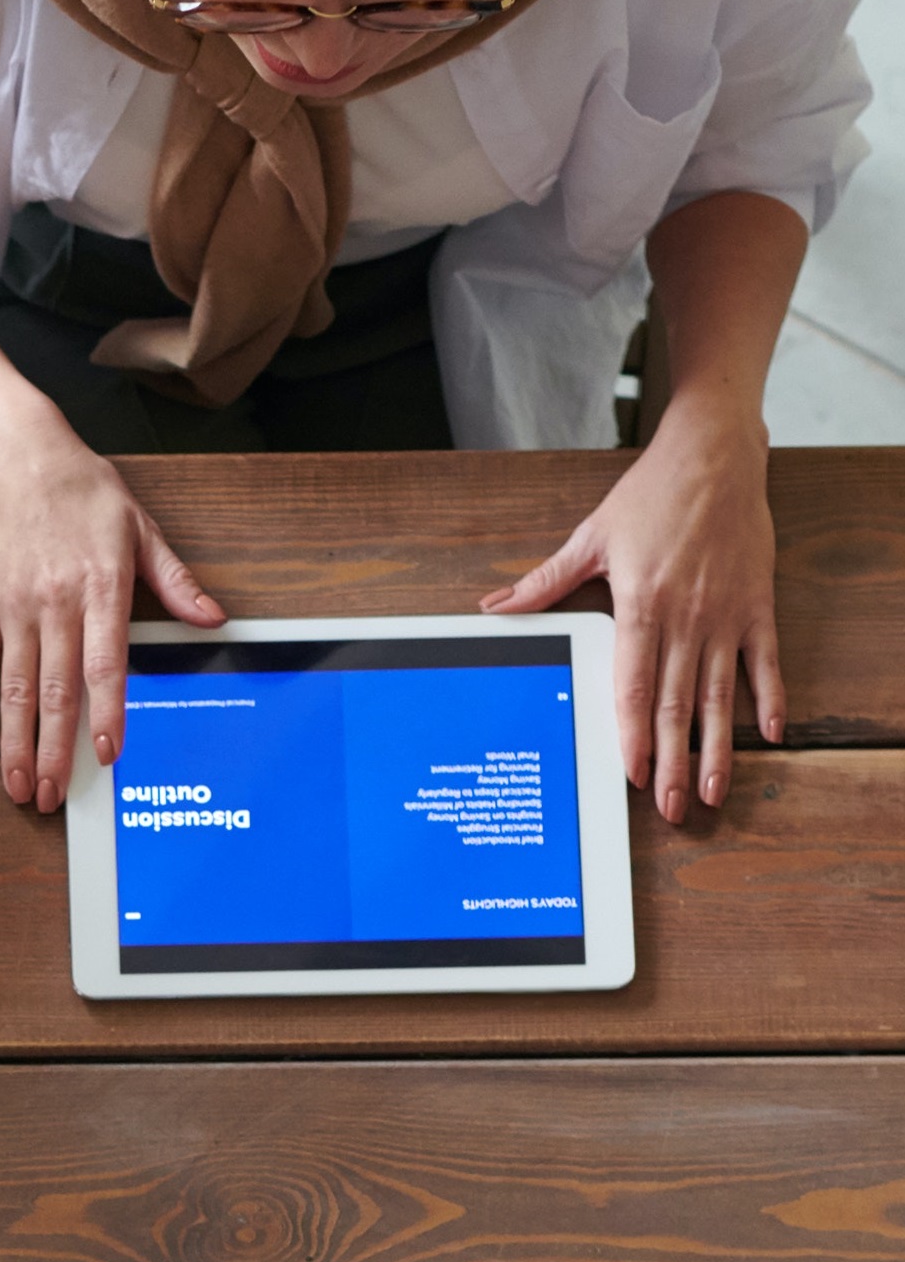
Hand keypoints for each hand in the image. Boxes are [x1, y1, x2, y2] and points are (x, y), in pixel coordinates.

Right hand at [0, 407, 224, 811]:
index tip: (107, 754)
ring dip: (14, 743)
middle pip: (53, 691)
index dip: (105, 714)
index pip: (103, 665)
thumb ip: (173, 581)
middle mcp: (53, 602)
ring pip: (13, 689)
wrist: (15, 454)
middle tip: (52, 797)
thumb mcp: (139, 527)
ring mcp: (12, 606)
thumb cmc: (81, 489)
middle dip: (52, 751)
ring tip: (18, 786)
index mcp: (99, 586)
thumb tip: (212, 618)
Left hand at [482, 401, 779, 820]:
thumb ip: (544, 582)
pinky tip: (768, 736)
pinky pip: (765, 661)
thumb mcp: (592, 537)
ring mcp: (725, 613)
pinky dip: (768, 698)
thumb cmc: (652, 494)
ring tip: (714, 791)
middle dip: (674, 761)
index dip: (634, 736)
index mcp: (642, 605)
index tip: (634, 776)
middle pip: (676, 704)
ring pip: (719, 695)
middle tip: (673, 809)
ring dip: (717, 747)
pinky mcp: (757, 603)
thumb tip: (494, 605)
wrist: (715, 452)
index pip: (634, 687)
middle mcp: (686, 617)